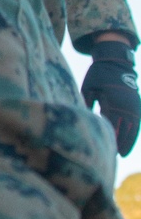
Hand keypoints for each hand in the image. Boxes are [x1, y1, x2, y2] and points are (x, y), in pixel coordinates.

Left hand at [81, 43, 140, 157]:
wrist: (116, 62)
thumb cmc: (98, 74)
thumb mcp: (89, 87)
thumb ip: (87, 103)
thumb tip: (83, 117)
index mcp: (112, 100)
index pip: (110, 123)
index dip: (108, 137)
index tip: (103, 149)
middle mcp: (125, 105)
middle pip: (122, 129)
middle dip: (117, 143)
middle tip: (110, 157)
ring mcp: (133, 105)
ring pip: (132, 128)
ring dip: (127, 142)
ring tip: (121, 154)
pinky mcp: (136, 105)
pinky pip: (137, 123)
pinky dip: (133, 135)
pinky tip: (128, 145)